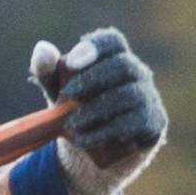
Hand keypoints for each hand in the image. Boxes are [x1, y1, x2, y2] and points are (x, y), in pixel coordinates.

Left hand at [31, 26, 167, 181]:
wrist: (91, 153)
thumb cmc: (75, 111)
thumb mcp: (56, 91)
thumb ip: (47, 70)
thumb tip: (42, 49)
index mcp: (113, 57)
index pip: (112, 41)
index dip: (94, 48)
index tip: (70, 64)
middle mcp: (136, 73)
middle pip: (123, 65)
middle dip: (92, 80)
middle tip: (66, 97)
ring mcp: (148, 98)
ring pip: (128, 95)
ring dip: (96, 110)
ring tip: (71, 124)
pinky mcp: (153, 125)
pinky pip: (135, 123)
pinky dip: (107, 131)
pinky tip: (85, 139)